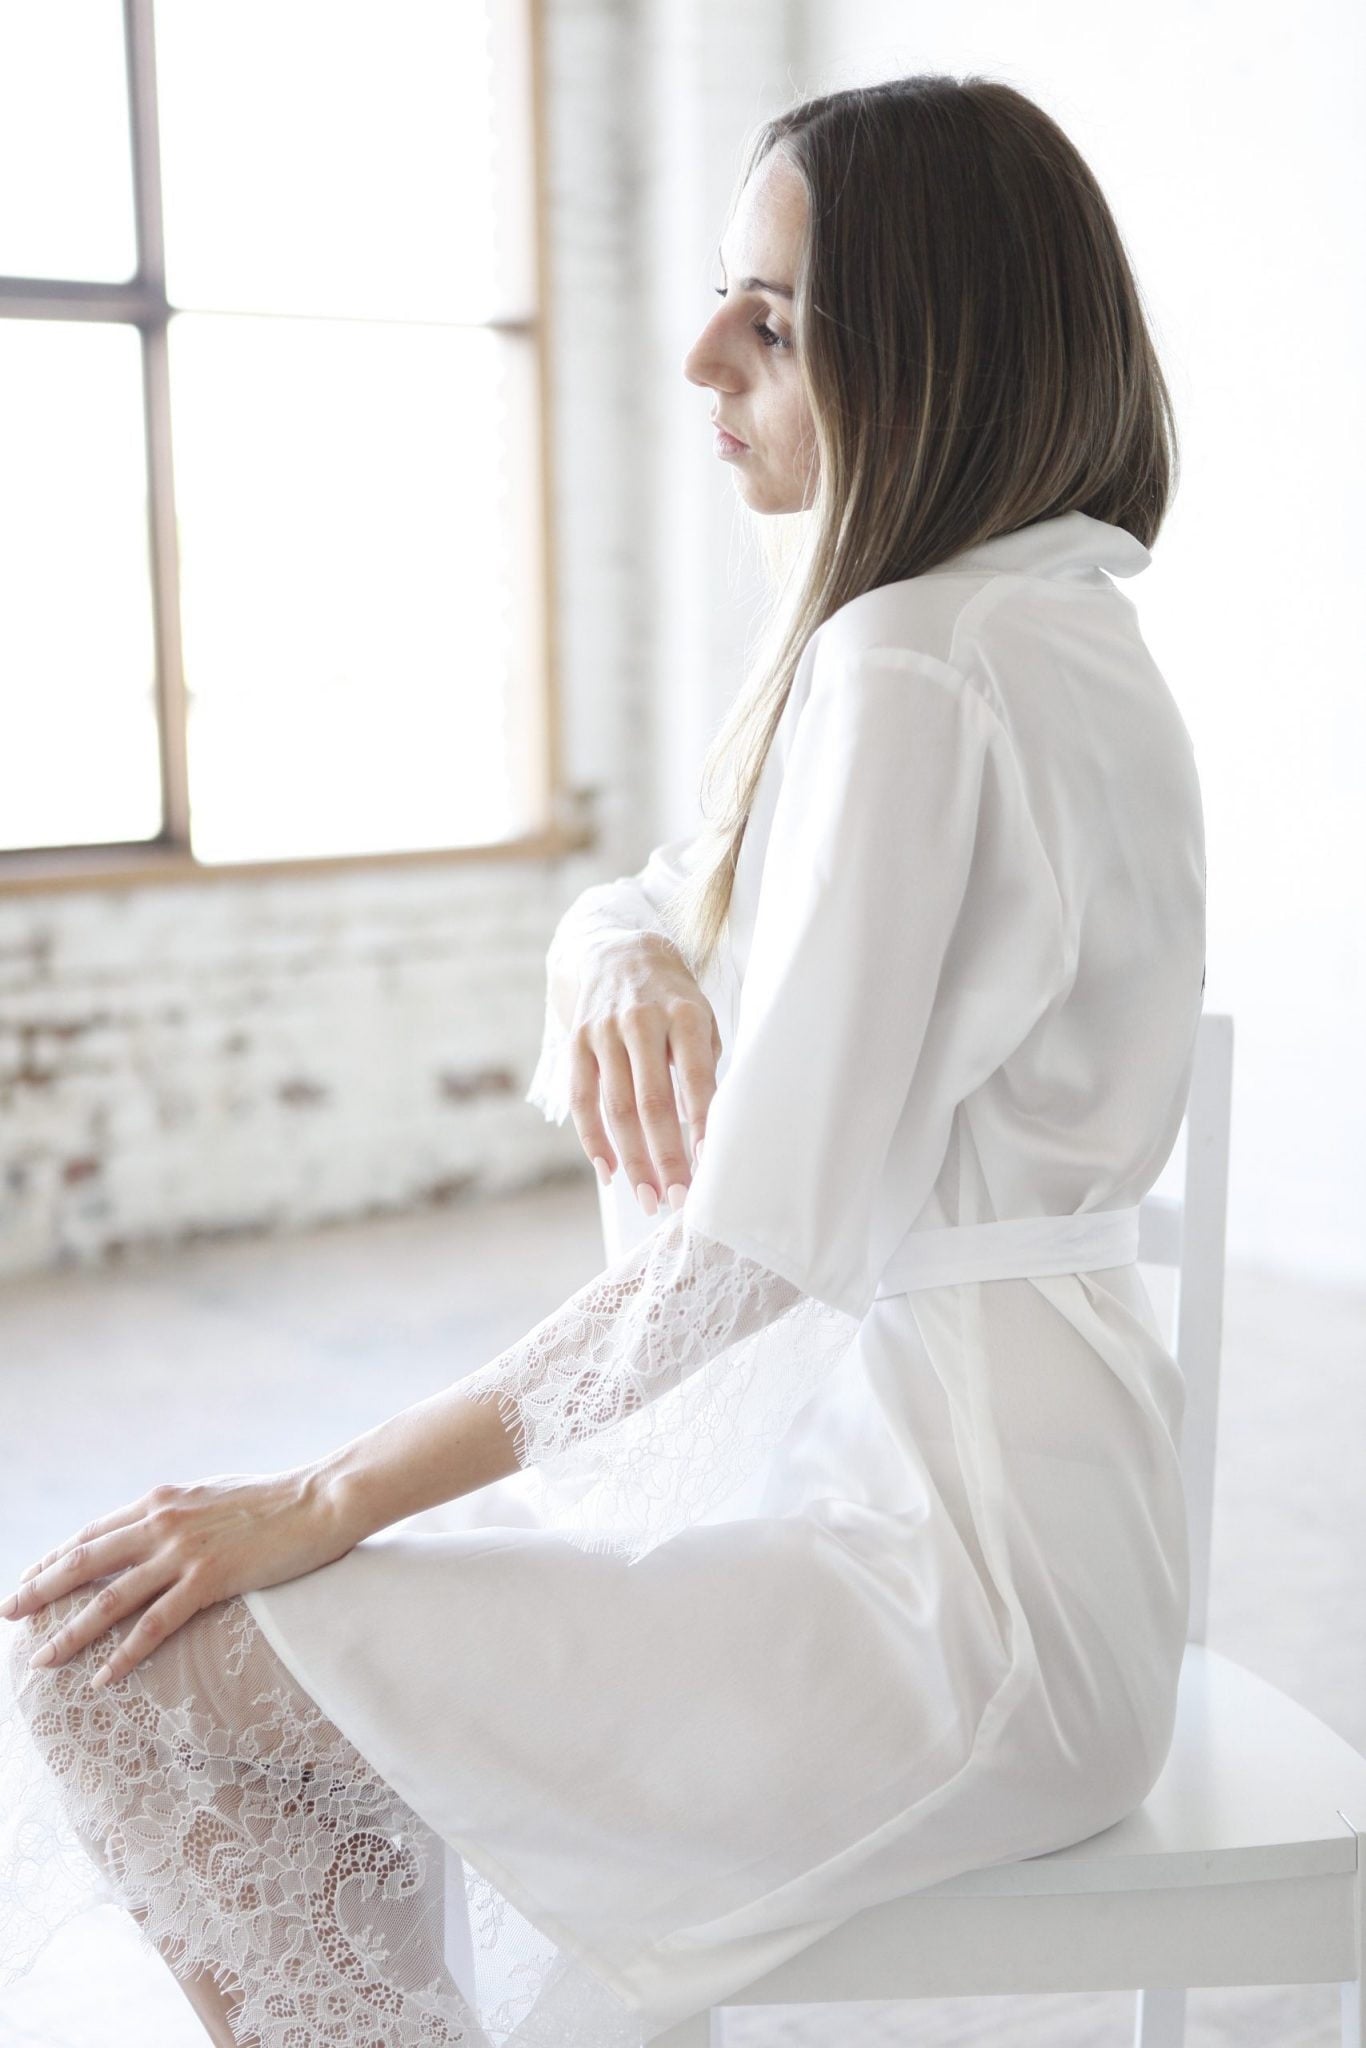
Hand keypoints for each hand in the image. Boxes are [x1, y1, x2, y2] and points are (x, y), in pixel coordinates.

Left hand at [1, 1465, 354, 1688]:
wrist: (321, 1498)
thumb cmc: (275, 1499)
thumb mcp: (212, 1494)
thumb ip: (177, 1512)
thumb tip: (155, 1527)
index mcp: (161, 1499)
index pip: (93, 1532)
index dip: (56, 1558)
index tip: (29, 1579)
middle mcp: (162, 1521)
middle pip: (84, 1561)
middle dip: (40, 1590)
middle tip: (9, 1614)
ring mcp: (183, 1551)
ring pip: (110, 1599)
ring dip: (71, 1633)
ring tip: (42, 1660)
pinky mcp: (209, 1579)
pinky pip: (155, 1624)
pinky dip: (125, 1653)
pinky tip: (103, 1677)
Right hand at [570, 931, 721, 1212]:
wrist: (622, 955)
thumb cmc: (675, 1002)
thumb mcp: (702, 1021)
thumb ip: (703, 1069)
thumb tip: (704, 1134)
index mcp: (684, 1015)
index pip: (696, 1079)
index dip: (701, 1126)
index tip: (710, 1167)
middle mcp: (641, 1021)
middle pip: (651, 1102)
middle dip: (666, 1157)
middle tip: (678, 1199)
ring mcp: (604, 1032)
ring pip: (615, 1108)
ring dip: (632, 1160)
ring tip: (649, 1198)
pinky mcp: (577, 1042)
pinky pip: (582, 1100)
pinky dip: (593, 1141)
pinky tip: (608, 1172)